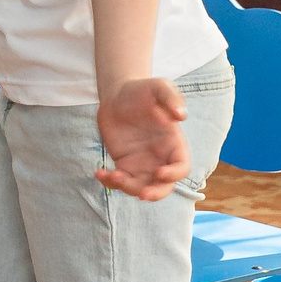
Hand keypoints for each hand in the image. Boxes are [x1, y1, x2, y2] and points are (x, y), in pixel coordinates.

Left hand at [96, 76, 190, 200]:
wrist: (118, 94)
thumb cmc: (143, 90)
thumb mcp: (159, 87)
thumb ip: (171, 97)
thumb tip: (180, 115)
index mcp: (174, 144)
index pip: (181, 167)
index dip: (174, 174)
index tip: (159, 172)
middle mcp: (160, 158)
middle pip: (164, 186)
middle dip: (155, 193)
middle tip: (142, 193)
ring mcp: (142, 163)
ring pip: (140, 186)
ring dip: (128, 188)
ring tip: (113, 175)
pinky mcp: (124, 163)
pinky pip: (119, 180)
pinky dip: (110, 182)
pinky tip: (99, 173)